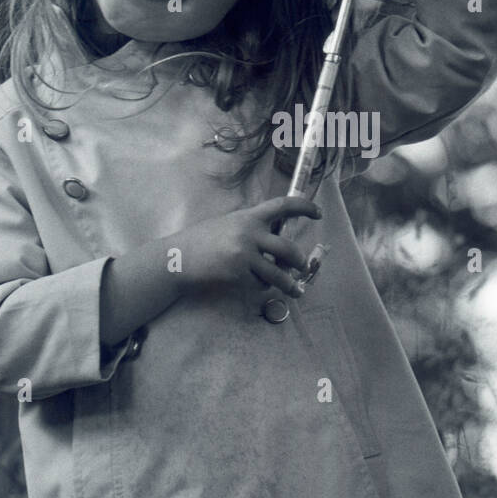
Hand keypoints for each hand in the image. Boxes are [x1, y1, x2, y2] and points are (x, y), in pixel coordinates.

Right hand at [175, 195, 321, 300]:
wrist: (178, 257)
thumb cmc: (202, 239)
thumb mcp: (229, 223)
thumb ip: (251, 227)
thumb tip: (275, 238)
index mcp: (249, 216)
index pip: (283, 206)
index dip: (304, 207)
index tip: (317, 212)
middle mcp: (250, 234)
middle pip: (288, 248)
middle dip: (299, 260)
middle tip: (302, 266)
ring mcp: (245, 255)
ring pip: (278, 273)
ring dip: (290, 284)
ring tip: (297, 291)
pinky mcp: (238, 275)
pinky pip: (259, 284)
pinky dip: (262, 287)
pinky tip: (257, 286)